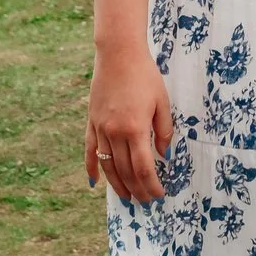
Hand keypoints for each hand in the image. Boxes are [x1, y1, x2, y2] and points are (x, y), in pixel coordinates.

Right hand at [86, 42, 172, 203]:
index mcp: (135, 128)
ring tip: (126, 198)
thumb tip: (164, 154)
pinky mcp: (91, 121)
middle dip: (137, 189)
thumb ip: (163, 130)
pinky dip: (91, 167)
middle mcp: (115, 132)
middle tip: (145, 201)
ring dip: (116, 185)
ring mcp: (100, 128)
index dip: (151, 185)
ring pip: (107, 165)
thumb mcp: (162, 102)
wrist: (118, 55)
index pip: (143, 168)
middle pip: (125, 171)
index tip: (158, 194)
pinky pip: (90, 149)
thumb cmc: (145, 76)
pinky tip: (94, 182)